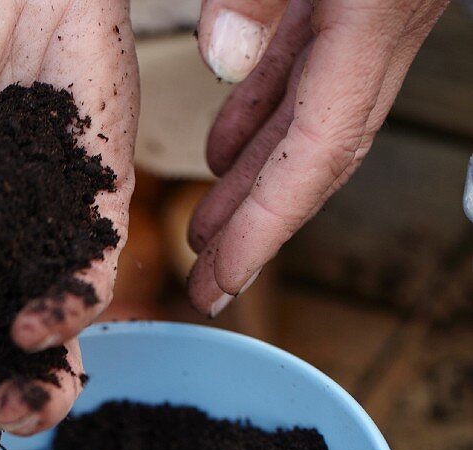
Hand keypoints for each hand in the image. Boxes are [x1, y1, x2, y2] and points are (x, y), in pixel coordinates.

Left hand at [189, 0, 447, 315]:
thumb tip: (221, 54)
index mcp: (376, 20)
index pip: (317, 153)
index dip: (268, 226)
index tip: (225, 280)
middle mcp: (380, 37)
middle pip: (312, 161)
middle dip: (257, 230)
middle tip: (207, 285)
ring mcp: (371, 21)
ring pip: (306, 124)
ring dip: (254, 182)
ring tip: (205, 234)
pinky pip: (302, 70)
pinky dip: (262, 114)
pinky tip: (224, 149)